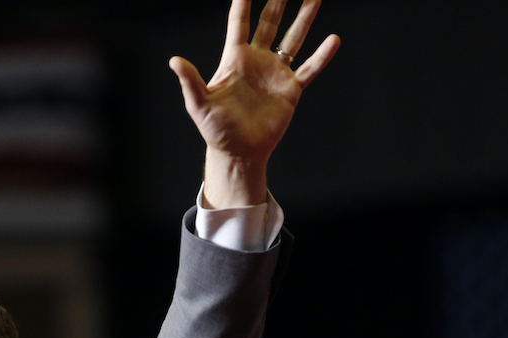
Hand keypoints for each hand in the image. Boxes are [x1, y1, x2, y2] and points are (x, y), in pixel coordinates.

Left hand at [170, 0, 338, 206]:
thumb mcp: (199, 104)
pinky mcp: (290, 89)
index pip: (239, 24)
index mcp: (234, 59)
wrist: (238, 152)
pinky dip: (321, 55)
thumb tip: (174, 61)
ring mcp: (275, 73)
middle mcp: (257, 61)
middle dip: (278, 1)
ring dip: (304, 18)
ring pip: (292, 39)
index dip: (243, 3)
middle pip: (269, 23)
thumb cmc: (215, 129)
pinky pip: (309, 68)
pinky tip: (333, 39)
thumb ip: (190, 81)